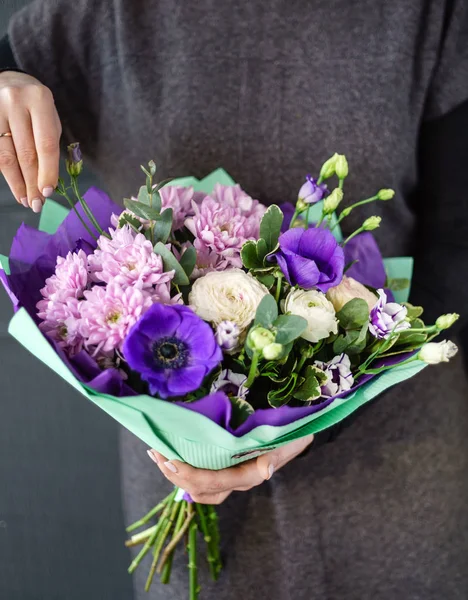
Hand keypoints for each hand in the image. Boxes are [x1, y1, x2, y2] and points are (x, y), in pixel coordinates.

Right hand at [0, 71, 60, 211]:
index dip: (47, 172)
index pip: (45, 144)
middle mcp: (15, 102)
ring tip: (27, 200)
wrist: (9, 81)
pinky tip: (16, 188)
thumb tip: (47, 183)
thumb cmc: (34, 106)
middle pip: (25, 153)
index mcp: (39, 100)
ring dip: (18, 183)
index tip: (49, 192)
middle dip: (33, 183)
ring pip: (6, 156)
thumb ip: (49, 146)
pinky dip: (7, 175)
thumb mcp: (48, 118)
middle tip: (38, 204)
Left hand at [147, 434, 313, 504]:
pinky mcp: (227, 469)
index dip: (188, 474)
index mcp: (247, 476)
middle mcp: (236, 481)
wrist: (296, 435)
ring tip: (157, 455)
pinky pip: (203, 478)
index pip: (211, 481)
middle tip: (155, 453)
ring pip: (198, 487)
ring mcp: (230, 476)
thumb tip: (265, 471)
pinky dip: (185, 470)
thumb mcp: (286, 443)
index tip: (168, 459)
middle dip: (174, 473)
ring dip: (175, 473)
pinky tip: (173, 456)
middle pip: (199, 488)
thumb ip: (276, 456)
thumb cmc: (290, 436)